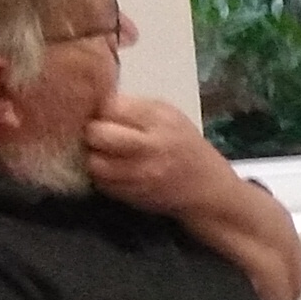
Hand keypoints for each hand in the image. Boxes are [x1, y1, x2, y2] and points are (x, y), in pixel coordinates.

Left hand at [81, 94, 231, 217]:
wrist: (208, 189)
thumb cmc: (184, 146)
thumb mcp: (169, 116)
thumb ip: (134, 108)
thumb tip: (92, 104)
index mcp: (159, 119)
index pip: (110, 106)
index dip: (101, 110)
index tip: (105, 115)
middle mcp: (151, 146)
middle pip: (97, 133)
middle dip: (92, 133)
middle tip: (98, 135)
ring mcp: (141, 174)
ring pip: (94, 161)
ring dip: (94, 157)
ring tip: (105, 154)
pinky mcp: (133, 195)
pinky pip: (101, 182)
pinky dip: (102, 176)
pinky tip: (115, 170)